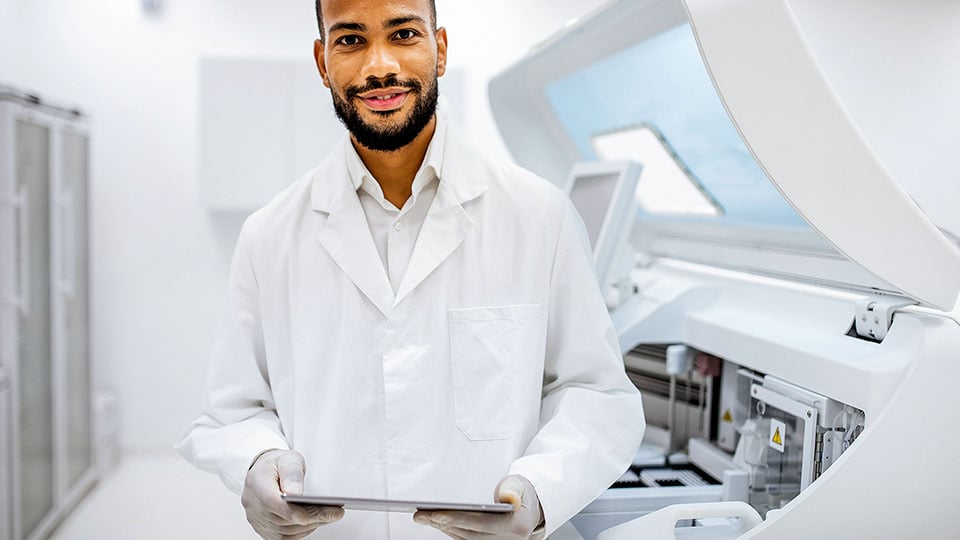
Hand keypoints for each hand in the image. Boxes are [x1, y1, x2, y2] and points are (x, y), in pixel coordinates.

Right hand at [241, 449, 343, 539]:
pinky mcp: (265, 529)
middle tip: (335, 512)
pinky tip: (317, 521)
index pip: (271, 502)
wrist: (265, 471)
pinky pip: (284, 537)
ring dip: (310, 525)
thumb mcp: (288, 459)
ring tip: (331, 515)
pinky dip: (303, 531)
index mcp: (256, 483)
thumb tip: (295, 493)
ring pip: (285, 531)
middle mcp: (253, 505)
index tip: (313, 512)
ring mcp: (257, 520)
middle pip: (282, 519)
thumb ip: (292, 474)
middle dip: (312, 517)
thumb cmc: (277, 464)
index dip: (290, 511)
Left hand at [413, 475, 542, 538]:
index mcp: (517, 525)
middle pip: (469, 534)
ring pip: (464, 539)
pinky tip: (435, 522)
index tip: (438, 514)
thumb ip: (513, 489)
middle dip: (443, 524)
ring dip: (442, 528)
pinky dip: (449, 531)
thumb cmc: (521, 492)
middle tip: (421, 515)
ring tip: (423, 516)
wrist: (528, 507)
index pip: (483, 524)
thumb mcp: (520, 484)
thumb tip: (509, 498)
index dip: (459, 519)